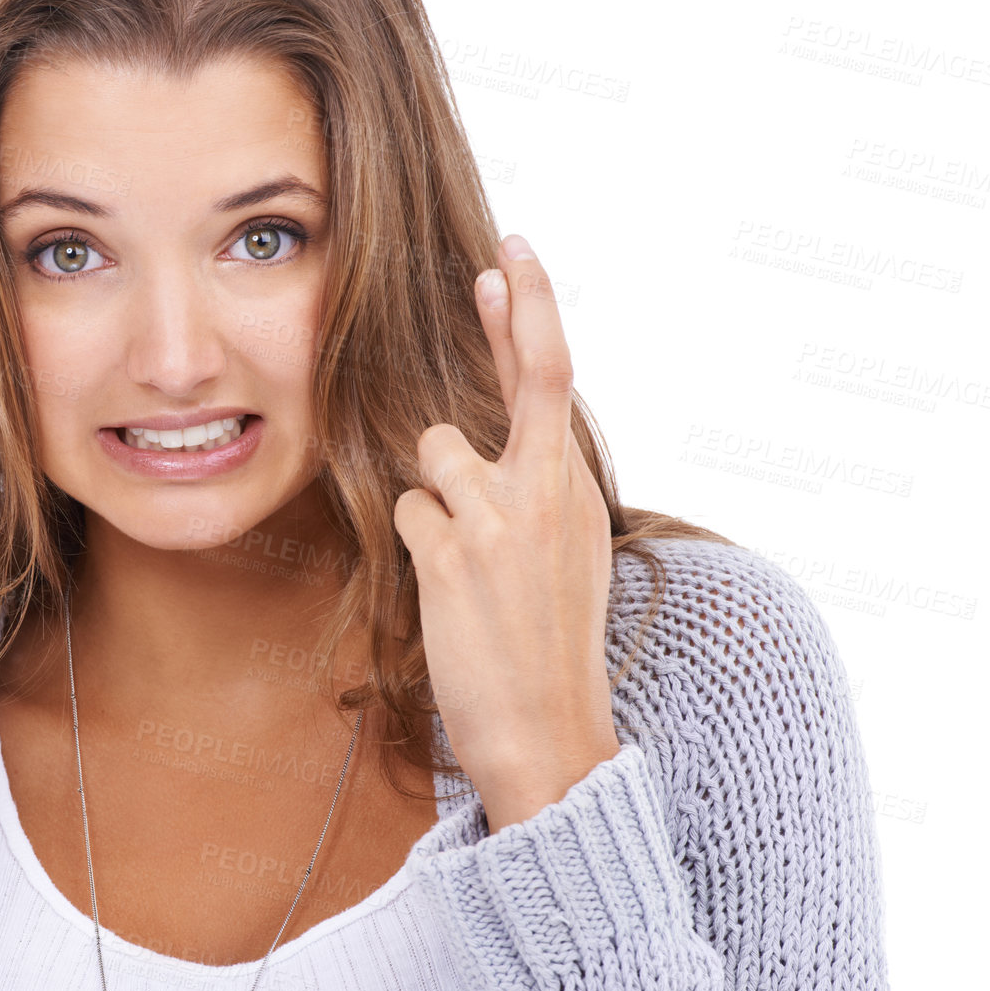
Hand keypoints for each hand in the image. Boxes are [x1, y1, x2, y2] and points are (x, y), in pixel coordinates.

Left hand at [393, 235, 619, 831]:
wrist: (548, 732)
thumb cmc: (549, 646)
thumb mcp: (569, 557)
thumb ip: (542, 491)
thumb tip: (511, 441)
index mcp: (578, 492)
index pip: (558, 383)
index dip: (535, 314)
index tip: (515, 260)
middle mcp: (550, 494)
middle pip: (533, 376)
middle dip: (517, 310)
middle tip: (499, 258)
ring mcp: (503, 520)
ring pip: (436, 451)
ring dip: (436, 492)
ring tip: (465, 558)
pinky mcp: (455, 554)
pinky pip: (411, 510)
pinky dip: (418, 541)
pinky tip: (447, 589)